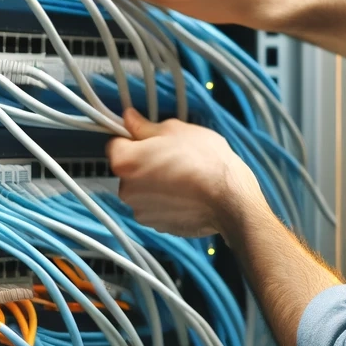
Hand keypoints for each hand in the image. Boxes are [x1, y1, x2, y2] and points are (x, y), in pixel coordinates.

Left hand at [106, 108, 264, 237]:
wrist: (229, 198)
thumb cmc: (204, 161)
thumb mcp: (175, 129)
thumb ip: (145, 126)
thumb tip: (130, 118)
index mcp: (125, 162)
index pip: (115, 144)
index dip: (134, 137)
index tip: (150, 137)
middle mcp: (126, 191)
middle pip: (129, 169)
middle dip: (145, 162)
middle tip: (172, 154)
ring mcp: (142, 212)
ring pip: (143, 189)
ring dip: (156, 183)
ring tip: (184, 175)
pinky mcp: (158, 226)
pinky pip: (157, 207)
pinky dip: (167, 200)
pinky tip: (187, 192)